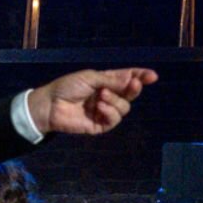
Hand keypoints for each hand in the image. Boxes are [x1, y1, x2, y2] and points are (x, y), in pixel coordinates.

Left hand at [27, 68, 158, 136]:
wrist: (50, 105)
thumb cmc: (67, 87)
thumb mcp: (91, 78)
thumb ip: (112, 80)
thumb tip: (132, 80)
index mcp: (106, 82)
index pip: (128, 78)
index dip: (141, 77)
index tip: (152, 76)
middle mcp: (108, 96)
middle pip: (130, 94)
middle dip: (134, 89)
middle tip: (133, 84)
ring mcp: (104, 111)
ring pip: (124, 107)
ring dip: (115, 100)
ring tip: (100, 96)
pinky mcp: (100, 125)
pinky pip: (114, 120)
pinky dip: (110, 112)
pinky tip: (99, 107)